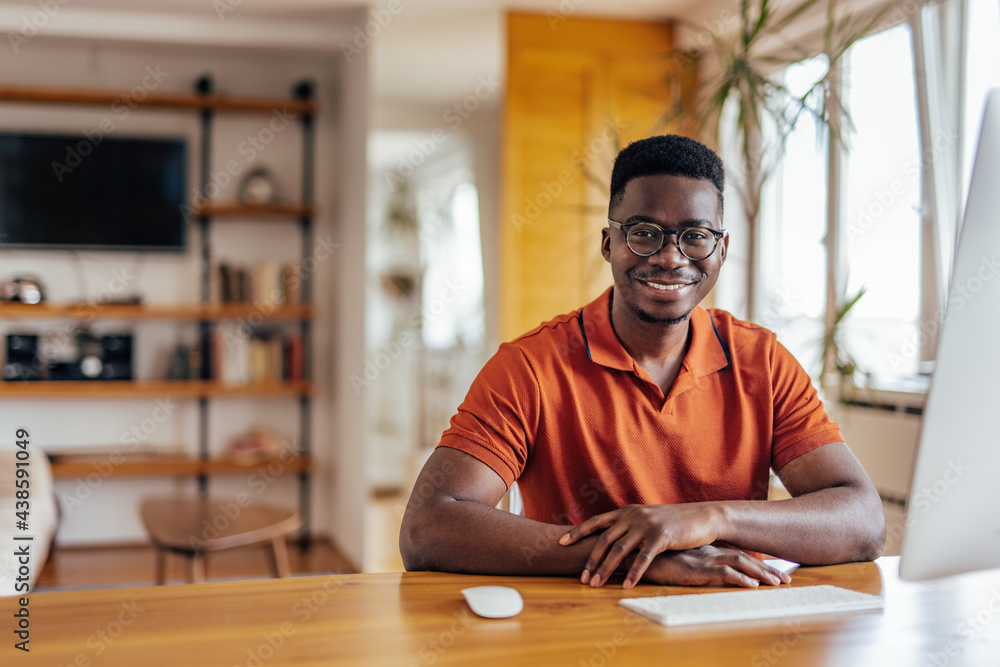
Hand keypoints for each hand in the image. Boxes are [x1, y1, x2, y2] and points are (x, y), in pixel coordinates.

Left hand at [558, 503, 723, 587]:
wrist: (701, 517)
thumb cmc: (673, 522)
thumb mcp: (646, 518)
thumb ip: (628, 526)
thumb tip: (610, 539)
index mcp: (626, 512)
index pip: (596, 521)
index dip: (577, 531)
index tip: (560, 542)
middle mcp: (633, 516)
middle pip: (604, 539)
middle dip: (590, 560)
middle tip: (581, 578)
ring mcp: (646, 526)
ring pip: (619, 550)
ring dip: (605, 569)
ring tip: (595, 584)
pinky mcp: (661, 537)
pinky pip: (642, 558)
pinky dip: (633, 573)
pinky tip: (625, 586)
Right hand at [640, 546, 790, 587]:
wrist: (638, 553)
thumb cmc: (655, 557)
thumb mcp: (679, 558)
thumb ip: (693, 560)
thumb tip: (704, 568)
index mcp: (706, 551)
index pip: (739, 555)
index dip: (758, 564)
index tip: (775, 572)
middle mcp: (709, 553)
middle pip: (745, 558)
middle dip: (767, 569)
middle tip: (787, 579)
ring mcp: (704, 560)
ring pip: (740, 565)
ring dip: (760, 574)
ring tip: (778, 583)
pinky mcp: (696, 569)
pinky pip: (723, 574)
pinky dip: (740, 579)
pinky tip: (752, 585)